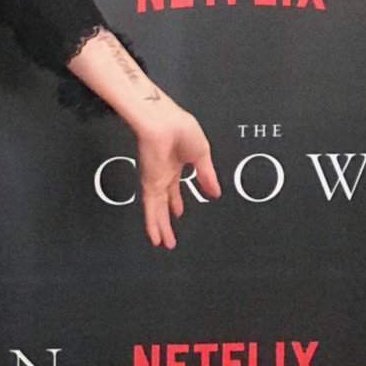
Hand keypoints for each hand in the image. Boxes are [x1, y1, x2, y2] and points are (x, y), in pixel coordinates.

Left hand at [133, 103, 219, 249]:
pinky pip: (151, 210)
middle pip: (164, 203)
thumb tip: (215, 192)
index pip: (174, 187)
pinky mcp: (149, 185)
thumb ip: (207, 176)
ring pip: (157, 210)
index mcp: (175, 164)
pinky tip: (155, 237)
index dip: (175, 201)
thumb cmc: (179, 127)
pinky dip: (153, 224)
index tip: (177, 212)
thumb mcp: (202, 155)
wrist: (163, 122)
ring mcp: (155, 181)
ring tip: (163, 243)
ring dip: (160, 228)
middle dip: (166, 220)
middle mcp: (163, 174)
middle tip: (169, 236)